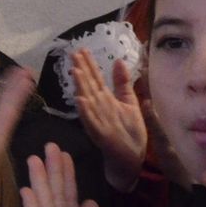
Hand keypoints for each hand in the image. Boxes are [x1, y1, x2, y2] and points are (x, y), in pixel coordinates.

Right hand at [72, 51, 146, 191]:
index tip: (82, 49)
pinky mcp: (101, 134)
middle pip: (89, 86)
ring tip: (75, 71)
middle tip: (73, 54)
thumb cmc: (129, 131)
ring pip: (87, 101)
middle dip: (82, 70)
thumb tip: (119, 61)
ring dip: (81, 87)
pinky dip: (85, 112)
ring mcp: (98, 121)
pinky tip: (80, 101)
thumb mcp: (129, 102)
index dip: (89, 64)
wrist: (132, 157)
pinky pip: (91, 122)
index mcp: (106, 100)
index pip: (95, 79)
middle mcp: (99, 108)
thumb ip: (123, 83)